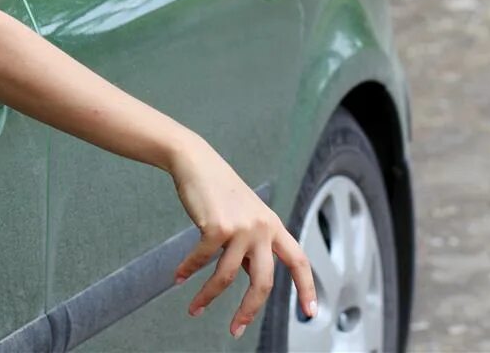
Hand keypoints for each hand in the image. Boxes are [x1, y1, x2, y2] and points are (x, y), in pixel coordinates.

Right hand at [169, 140, 317, 337]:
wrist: (197, 161)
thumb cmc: (219, 189)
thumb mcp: (245, 215)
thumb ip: (251, 244)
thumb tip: (247, 274)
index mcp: (273, 226)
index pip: (298, 261)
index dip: (307, 288)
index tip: (310, 312)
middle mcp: (262, 228)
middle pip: (263, 282)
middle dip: (248, 311)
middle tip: (237, 329)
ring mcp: (240, 228)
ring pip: (226, 277)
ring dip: (207, 297)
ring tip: (195, 308)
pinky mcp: (216, 227)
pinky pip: (201, 260)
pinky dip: (188, 271)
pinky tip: (179, 277)